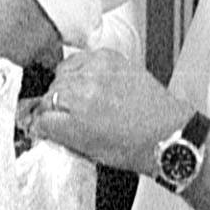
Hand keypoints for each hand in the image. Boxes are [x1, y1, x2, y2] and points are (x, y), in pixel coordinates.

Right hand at [30, 49, 192, 173]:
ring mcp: (97, 70)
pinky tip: (92, 84)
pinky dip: (81, 70)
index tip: (43, 126)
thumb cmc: (137, 146)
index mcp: (76, 117)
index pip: (40, 115)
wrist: (169, 134)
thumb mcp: (90, 151)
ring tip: (82, 101)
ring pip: (61, 72)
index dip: (41, 123)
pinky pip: (81, 59)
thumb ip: (59, 134)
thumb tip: (40, 125)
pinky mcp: (110, 58)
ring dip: (66, 86)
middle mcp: (84, 89)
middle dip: (54, 105)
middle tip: (67, 118)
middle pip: (49, 92)